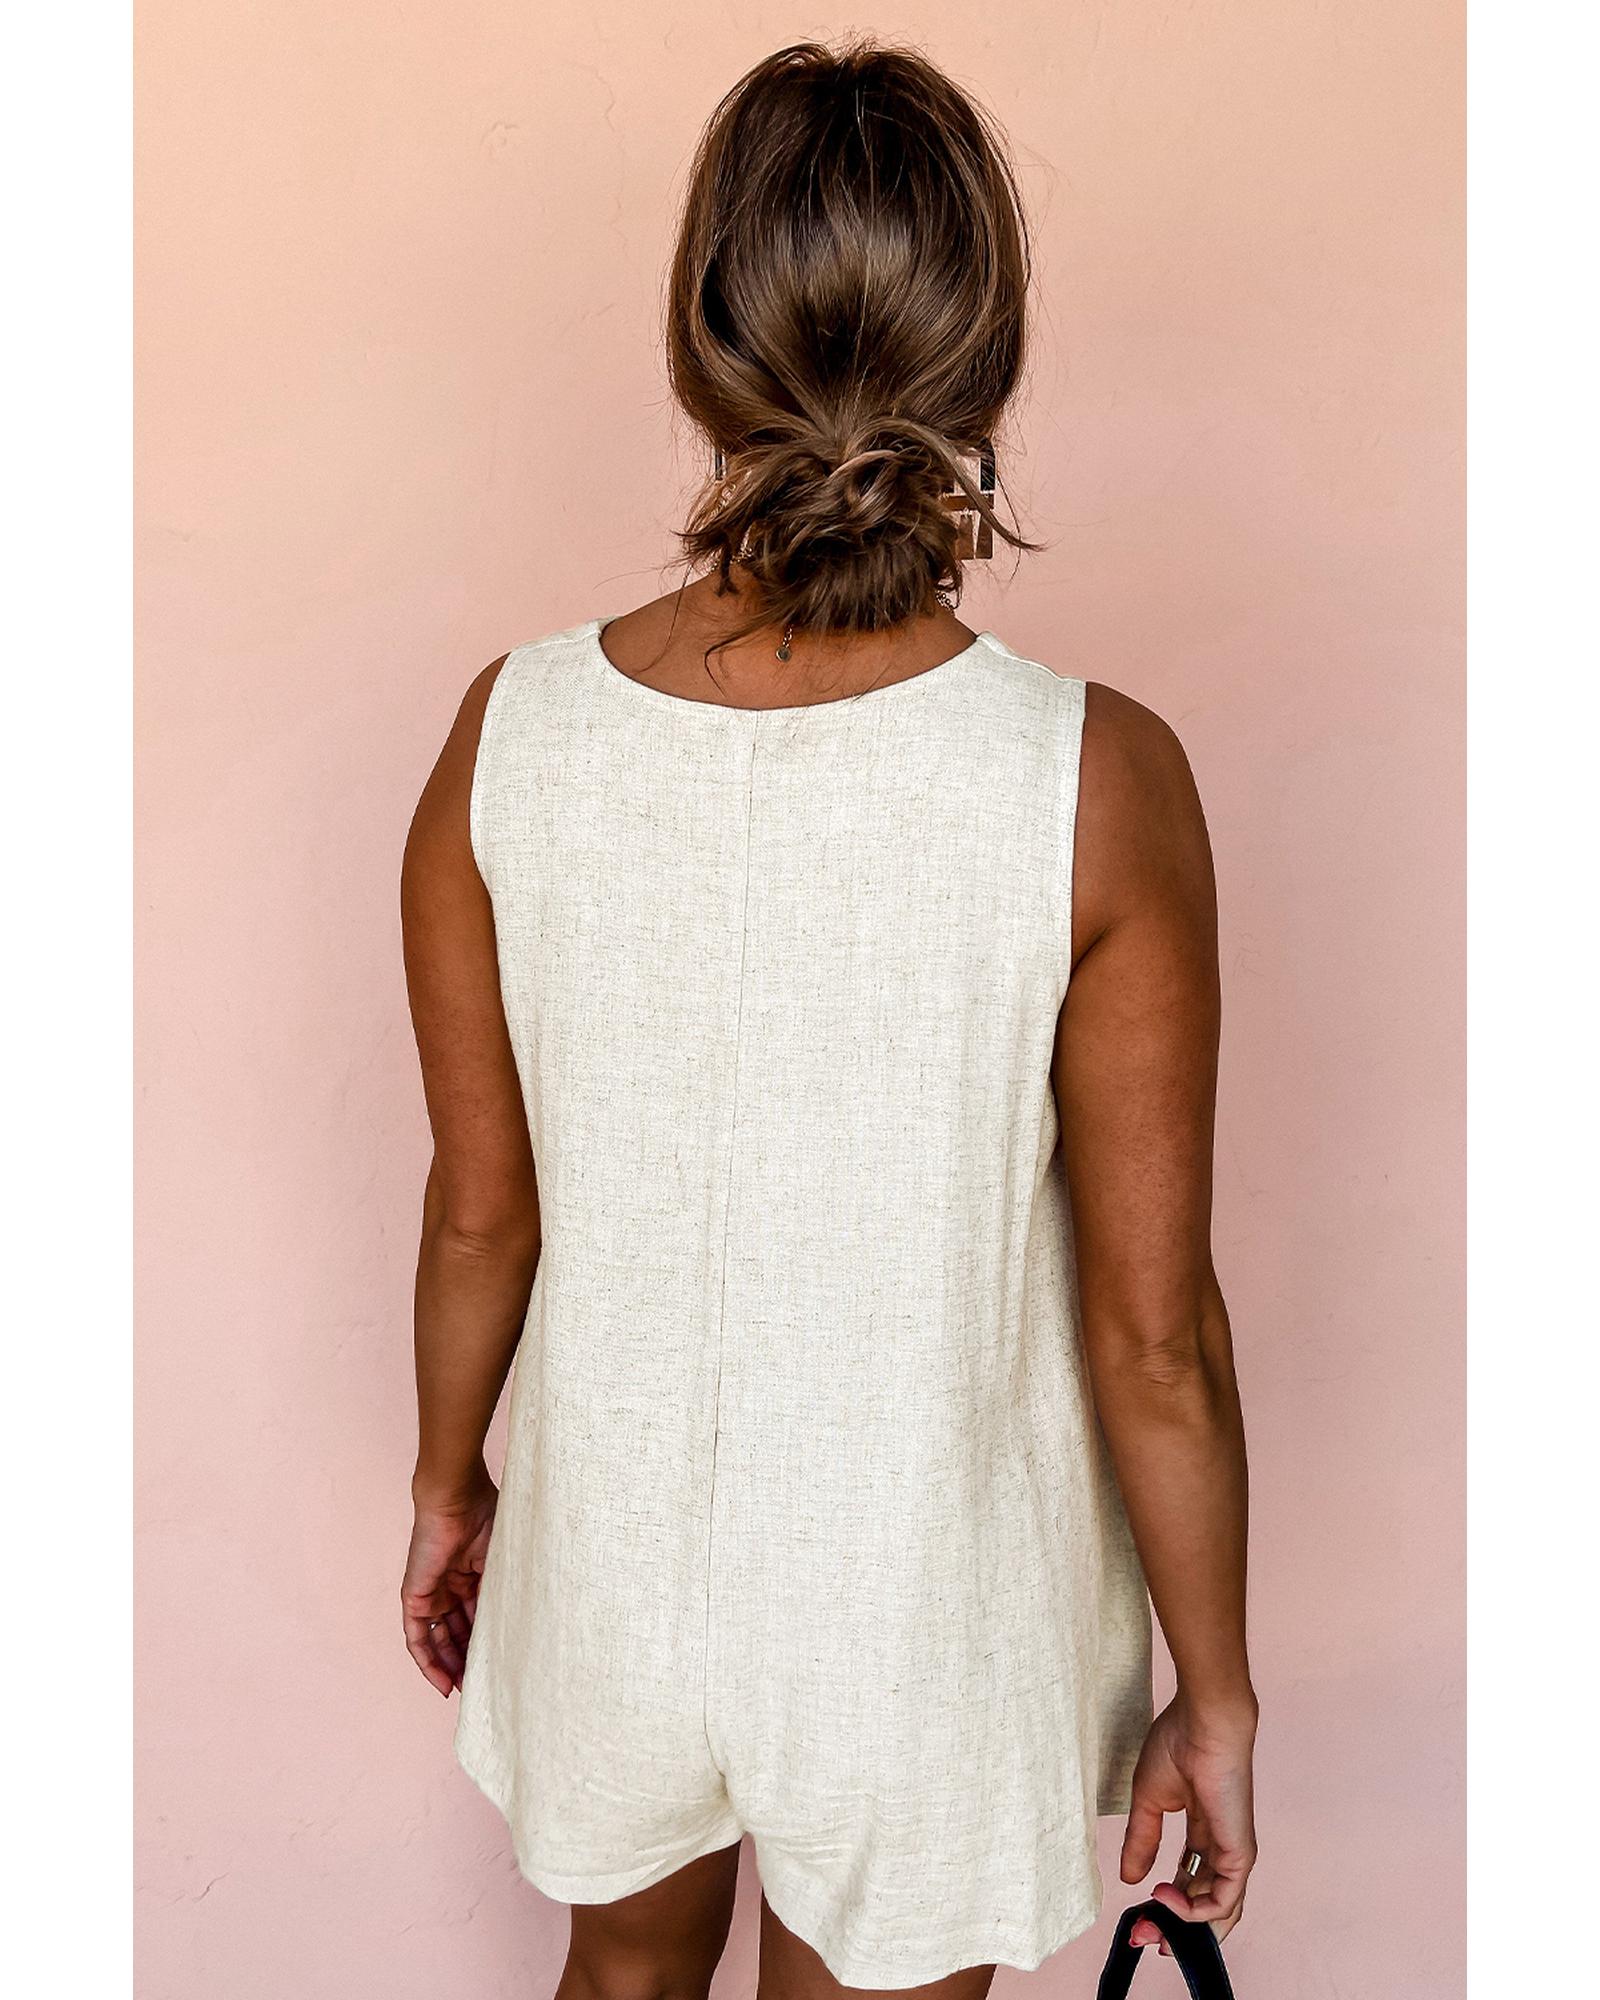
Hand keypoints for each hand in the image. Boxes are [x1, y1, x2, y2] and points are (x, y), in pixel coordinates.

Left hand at [401, 1467, 497, 1696]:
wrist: (457, 1499)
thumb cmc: (486, 1517)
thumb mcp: (503, 1561)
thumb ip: (507, 1588)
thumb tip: (526, 1623)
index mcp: (472, 1574)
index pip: (477, 1617)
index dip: (486, 1641)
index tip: (500, 1666)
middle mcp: (450, 1586)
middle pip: (457, 1632)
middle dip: (468, 1660)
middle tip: (481, 1686)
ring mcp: (431, 1592)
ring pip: (438, 1640)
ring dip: (449, 1666)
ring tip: (465, 1690)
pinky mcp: (415, 1597)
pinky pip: (418, 1637)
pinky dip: (427, 1661)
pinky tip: (441, 1682)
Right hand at [1120, 1690, 1257, 1951]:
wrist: (1202, 1722)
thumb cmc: (1177, 1745)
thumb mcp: (1149, 1801)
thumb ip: (1142, 1840)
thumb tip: (1130, 1879)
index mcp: (1202, 1831)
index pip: (1186, 1881)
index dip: (1164, 1904)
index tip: (1138, 1919)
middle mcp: (1220, 1847)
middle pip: (1201, 1903)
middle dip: (1171, 1926)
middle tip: (1143, 1936)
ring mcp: (1233, 1852)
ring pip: (1217, 1912)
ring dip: (1181, 1928)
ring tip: (1151, 1926)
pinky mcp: (1240, 1854)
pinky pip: (1223, 1901)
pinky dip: (1194, 1911)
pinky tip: (1163, 1898)